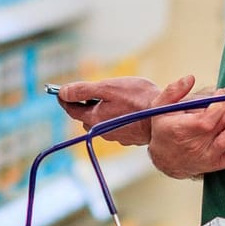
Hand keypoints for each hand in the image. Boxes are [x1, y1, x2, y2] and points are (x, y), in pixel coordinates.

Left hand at [55, 75, 196, 144]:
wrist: (166, 117)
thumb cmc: (138, 100)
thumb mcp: (108, 88)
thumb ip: (83, 90)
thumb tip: (62, 92)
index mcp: (94, 119)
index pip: (71, 109)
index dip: (64, 98)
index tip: (59, 90)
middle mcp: (103, 131)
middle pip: (86, 116)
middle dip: (84, 103)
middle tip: (88, 91)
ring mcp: (116, 136)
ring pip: (101, 121)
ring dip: (102, 109)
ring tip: (112, 97)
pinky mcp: (129, 137)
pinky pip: (116, 124)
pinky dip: (116, 115)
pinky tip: (127, 107)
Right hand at [150, 89, 224, 178]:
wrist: (164, 157)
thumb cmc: (164, 127)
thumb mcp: (160, 108)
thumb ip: (173, 91)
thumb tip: (191, 77)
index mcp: (181, 130)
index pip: (207, 119)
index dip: (218, 105)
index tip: (221, 93)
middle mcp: (195, 145)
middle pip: (220, 125)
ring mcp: (206, 156)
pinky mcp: (215, 164)